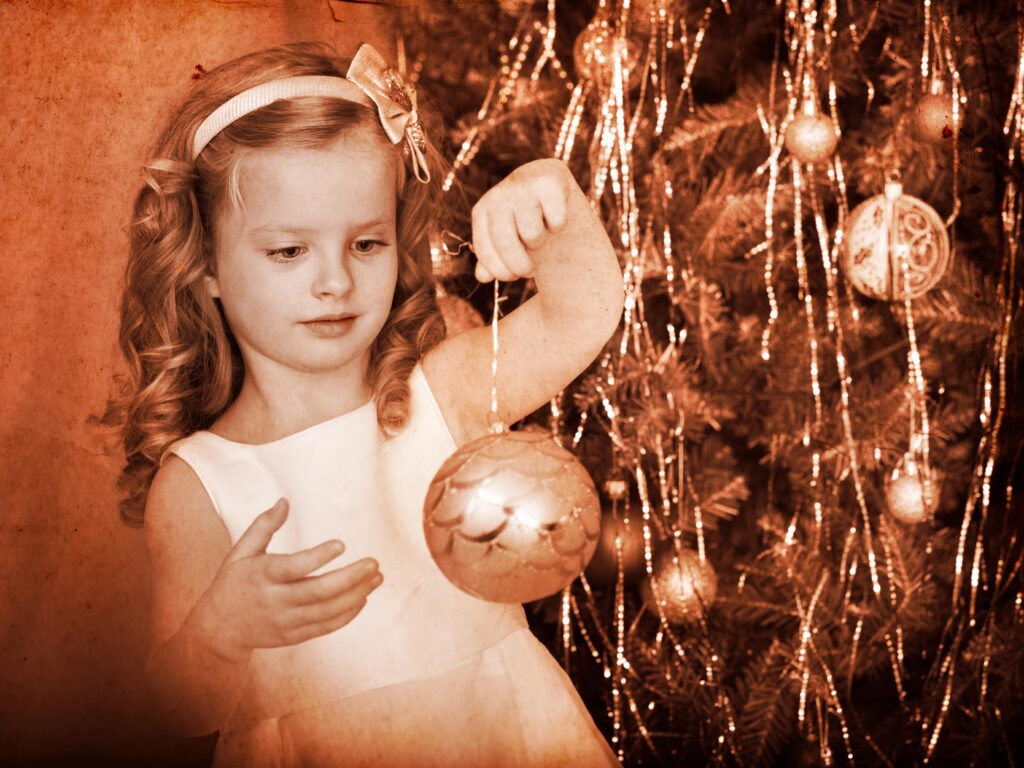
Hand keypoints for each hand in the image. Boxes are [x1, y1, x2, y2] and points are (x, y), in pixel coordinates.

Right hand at [184, 498, 382, 661]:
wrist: (217, 630)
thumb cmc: (233, 583)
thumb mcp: (241, 551)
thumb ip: (263, 526)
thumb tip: (284, 501)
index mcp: (261, 575)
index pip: (294, 567)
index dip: (318, 556)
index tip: (342, 543)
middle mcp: (275, 600)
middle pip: (318, 592)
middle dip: (350, 578)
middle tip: (374, 563)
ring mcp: (285, 621)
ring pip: (328, 611)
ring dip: (356, 594)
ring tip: (377, 577)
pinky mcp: (293, 636)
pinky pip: (326, 626)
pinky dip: (348, 614)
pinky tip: (363, 598)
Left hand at [471, 157, 572, 282]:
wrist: (548, 182)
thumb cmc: (522, 218)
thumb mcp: (504, 238)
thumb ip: (491, 259)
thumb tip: (482, 276)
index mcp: (482, 211)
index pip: (485, 250)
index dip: (501, 271)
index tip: (513, 277)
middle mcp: (499, 195)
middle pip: (506, 244)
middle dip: (521, 266)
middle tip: (530, 272)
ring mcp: (523, 186)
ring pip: (532, 234)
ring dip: (540, 242)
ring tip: (540, 235)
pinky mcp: (550, 181)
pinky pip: (557, 221)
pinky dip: (558, 226)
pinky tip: (555, 217)